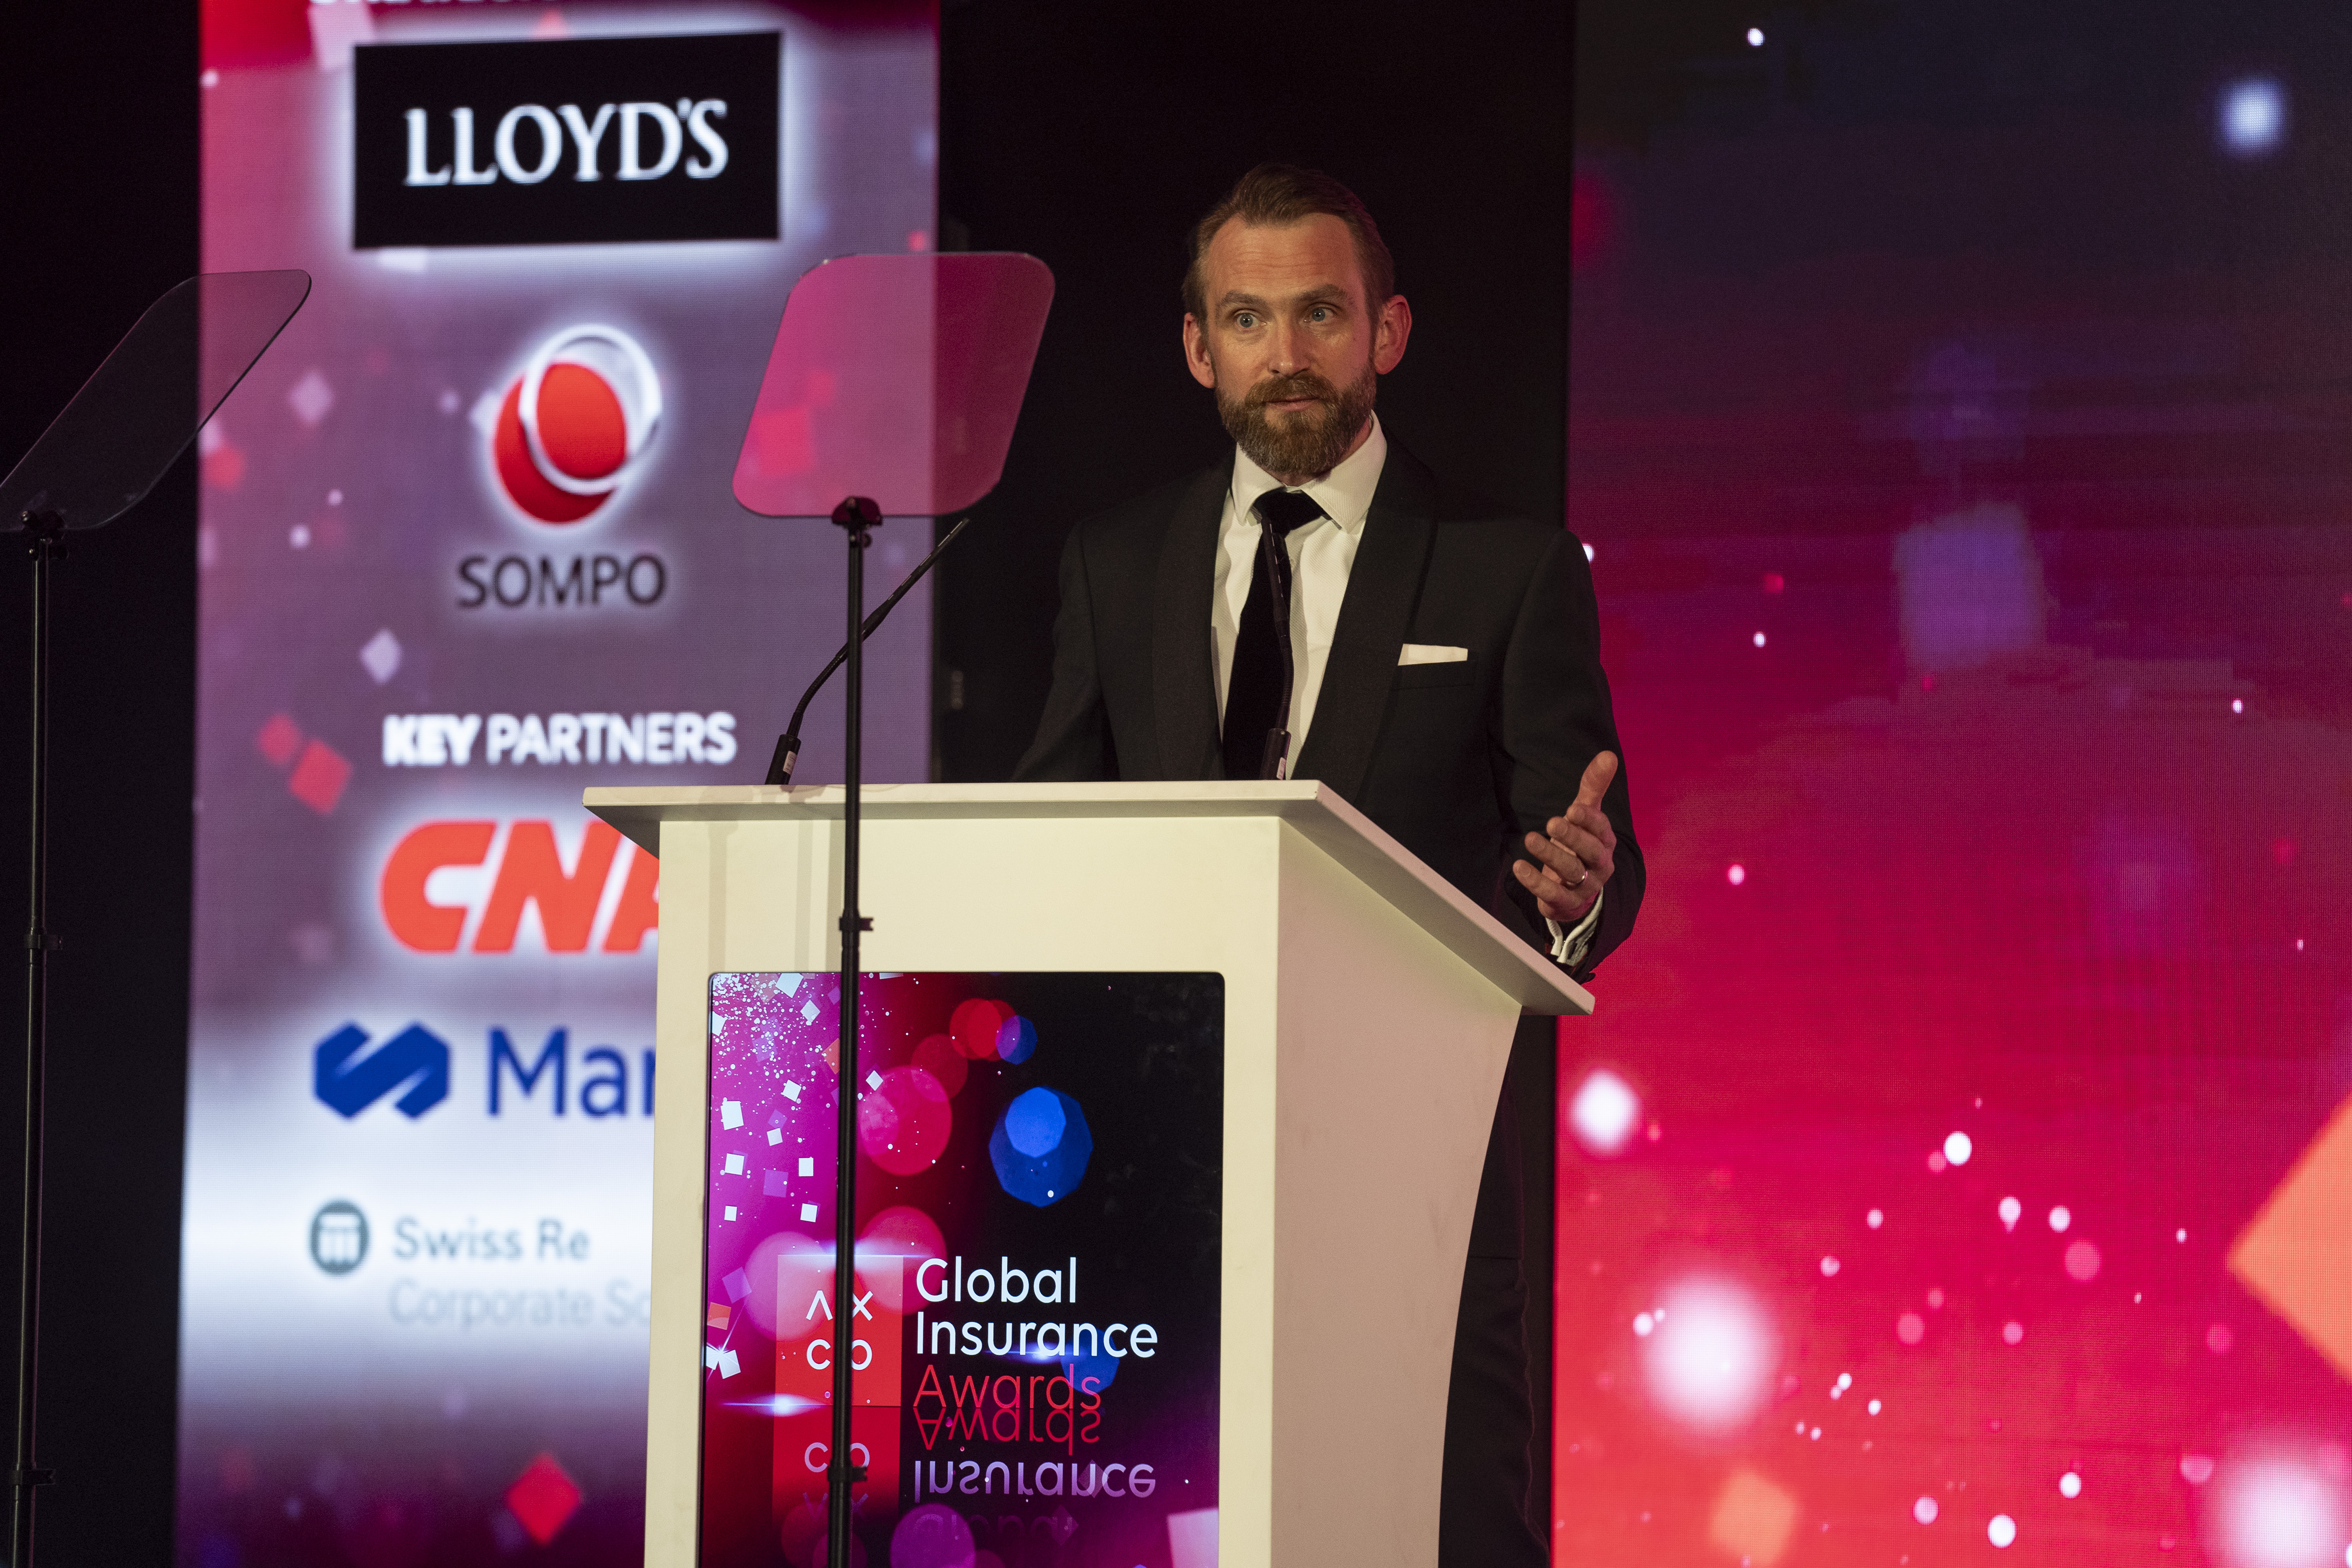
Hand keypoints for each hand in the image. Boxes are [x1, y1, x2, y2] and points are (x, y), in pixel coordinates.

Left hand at [1513, 751, 1617, 924]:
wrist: (1576, 889)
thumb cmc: (1579, 844)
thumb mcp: (1584, 815)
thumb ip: (1593, 786)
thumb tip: (1608, 754)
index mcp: (1605, 840)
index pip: (1601, 829)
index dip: (1588, 819)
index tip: (1572, 808)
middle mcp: (1600, 864)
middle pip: (1590, 851)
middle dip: (1572, 837)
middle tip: (1551, 822)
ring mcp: (1586, 886)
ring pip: (1572, 871)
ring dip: (1550, 855)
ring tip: (1529, 839)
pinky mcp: (1568, 903)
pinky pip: (1555, 894)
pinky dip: (1536, 882)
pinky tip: (1518, 867)